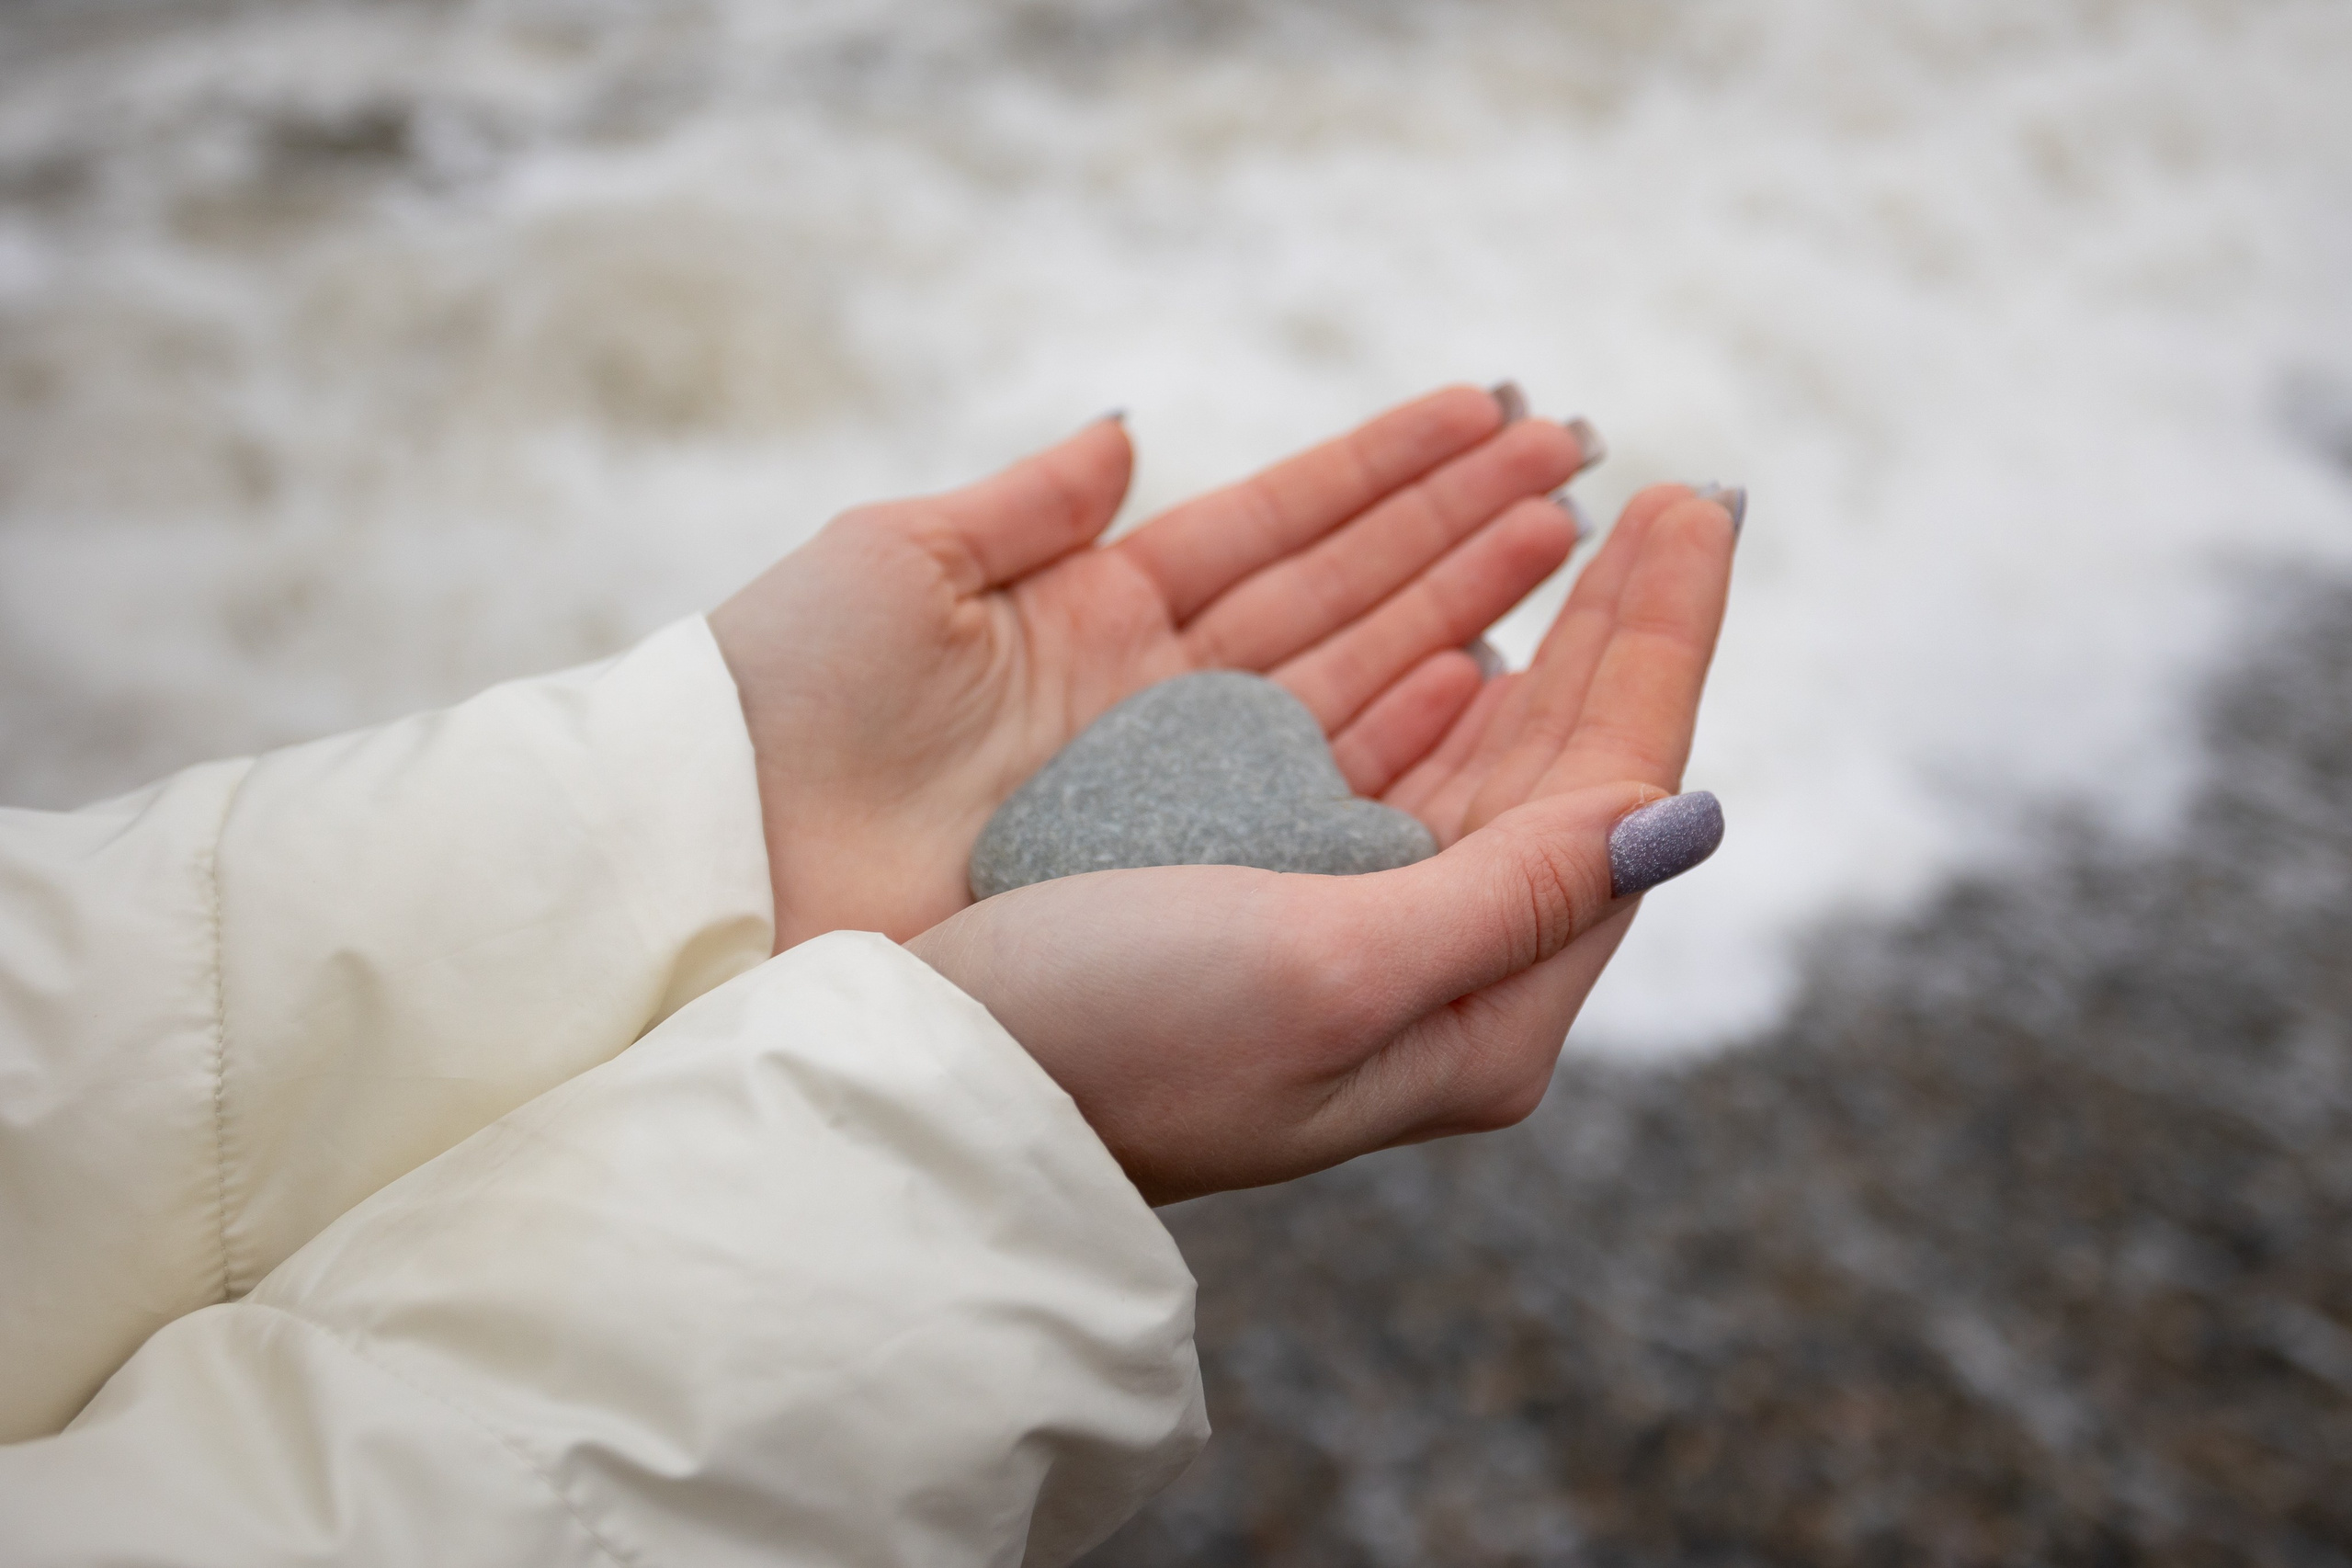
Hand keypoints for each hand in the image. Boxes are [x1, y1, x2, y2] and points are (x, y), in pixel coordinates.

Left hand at [711, 385, 1595, 948]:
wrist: (713, 877)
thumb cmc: (776, 710)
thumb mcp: (893, 567)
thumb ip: (1028, 502)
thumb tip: (1125, 433)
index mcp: (1084, 611)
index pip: (1274, 526)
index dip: (1386, 469)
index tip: (1491, 412)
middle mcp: (1149, 696)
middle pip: (1340, 594)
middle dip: (1462, 526)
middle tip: (1579, 459)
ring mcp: (1175, 782)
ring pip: (1355, 675)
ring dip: (1464, 603)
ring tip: (1570, 533)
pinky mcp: (1179, 864)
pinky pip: (1320, 784)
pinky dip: (1410, 728)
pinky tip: (1497, 677)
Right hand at [906, 489, 1736, 1202]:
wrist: (945, 1083)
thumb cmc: (1119, 1036)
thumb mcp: (1330, 967)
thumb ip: (1515, 894)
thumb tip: (1679, 816)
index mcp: (1479, 1017)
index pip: (1615, 796)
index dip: (1662, 645)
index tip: (1696, 507)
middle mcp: (1441, 980)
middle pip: (1571, 769)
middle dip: (1624, 627)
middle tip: (1671, 496)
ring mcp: (1364, 936)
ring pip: (1492, 760)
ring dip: (1544, 639)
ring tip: (1586, 525)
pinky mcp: (1285, 899)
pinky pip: (1403, 776)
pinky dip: (1447, 688)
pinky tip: (1478, 639)